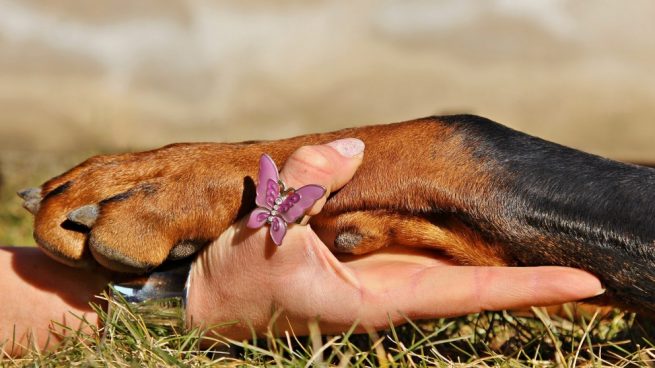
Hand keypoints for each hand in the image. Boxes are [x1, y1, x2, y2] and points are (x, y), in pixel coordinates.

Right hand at [186, 140, 603, 338]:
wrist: (212, 301)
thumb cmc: (239, 282)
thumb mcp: (266, 235)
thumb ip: (305, 188)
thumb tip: (348, 148)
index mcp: (381, 299)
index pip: (473, 293)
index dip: (529, 288)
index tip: (586, 283)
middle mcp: (393, 288)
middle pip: (477, 280)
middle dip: (531, 273)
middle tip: (587, 260)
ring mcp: (381, 274)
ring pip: (450, 258)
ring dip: (500, 254)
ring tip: (550, 246)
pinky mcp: (364, 259)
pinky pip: (417, 241)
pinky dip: (450, 231)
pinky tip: (469, 221)